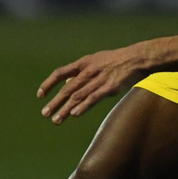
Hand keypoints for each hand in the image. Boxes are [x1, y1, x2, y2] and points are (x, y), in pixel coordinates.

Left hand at [37, 47, 152, 124]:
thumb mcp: (96, 61)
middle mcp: (88, 71)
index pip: (60, 73)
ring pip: (78, 96)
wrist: (137, 58)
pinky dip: (83, 106)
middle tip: (44, 114)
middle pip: (67, 88)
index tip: (40, 95)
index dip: (49, 84)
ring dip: (65, 109)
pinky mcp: (109, 87)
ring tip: (56, 120)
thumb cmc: (116, 61)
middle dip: (55, 102)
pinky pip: (93, 98)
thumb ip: (82, 72)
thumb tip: (67, 83)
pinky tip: (74, 114)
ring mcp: (99, 79)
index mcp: (84, 63)